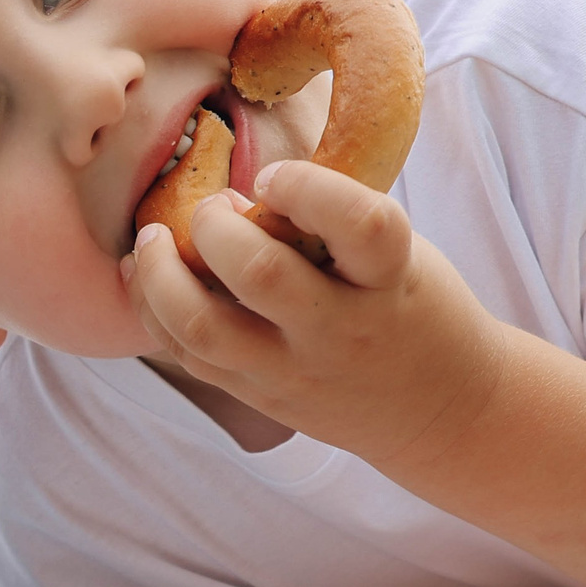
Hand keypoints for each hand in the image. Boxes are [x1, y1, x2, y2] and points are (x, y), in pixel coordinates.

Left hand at [124, 161, 504, 470]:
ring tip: (151, 240)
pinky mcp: (261, 397)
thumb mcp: (403, 253)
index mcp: (390, 278)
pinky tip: (143, 278)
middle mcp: (342, 329)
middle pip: (260, 273)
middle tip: (212, 207)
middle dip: (215, 225)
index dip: (308, 187)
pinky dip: (153, 311)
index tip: (276, 177)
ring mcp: (296, 371)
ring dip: (160, 274)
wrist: (441, 409)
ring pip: (204, 327)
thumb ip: (334, 220)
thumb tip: (240, 183)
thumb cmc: (410, 305)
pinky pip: (188, 357)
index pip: (360, 224)